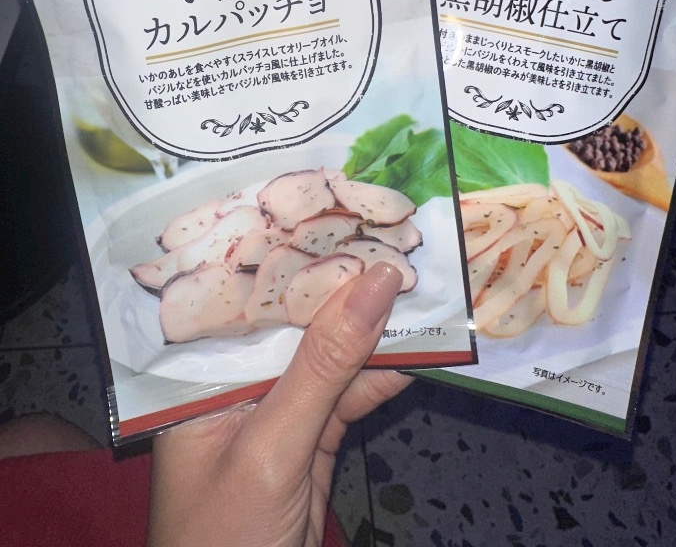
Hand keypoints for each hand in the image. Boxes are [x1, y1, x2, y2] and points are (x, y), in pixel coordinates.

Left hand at [147, 262, 411, 546]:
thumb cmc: (227, 536)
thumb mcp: (273, 444)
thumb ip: (324, 364)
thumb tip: (377, 280)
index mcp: (200, 372)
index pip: (248, 295)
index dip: (298, 252)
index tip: (348, 213)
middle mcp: (235, 381)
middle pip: (295, 320)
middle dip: (345, 285)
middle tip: (398, 238)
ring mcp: (276, 412)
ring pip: (331, 356)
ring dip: (376, 329)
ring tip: (423, 286)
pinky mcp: (310, 442)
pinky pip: (350, 397)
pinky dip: (383, 379)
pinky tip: (417, 353)